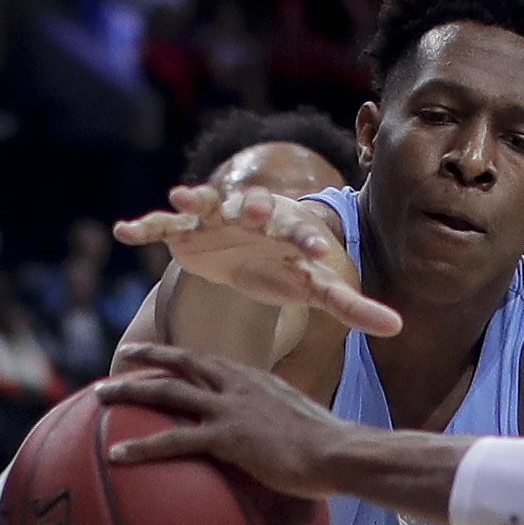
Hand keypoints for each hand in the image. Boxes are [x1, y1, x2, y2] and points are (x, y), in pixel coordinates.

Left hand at [103, 343, 349, 498]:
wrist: (342, 453)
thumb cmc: (331, 450)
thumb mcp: (303, 427)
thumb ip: (281, 427)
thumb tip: (278, 448)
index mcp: (257, 381)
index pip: (212, 361)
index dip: (184, 356)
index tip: (164, 355)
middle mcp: (239, 386)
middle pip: (183, 364)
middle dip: (148, 358)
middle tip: (122, 359)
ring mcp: (230, 409)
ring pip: (168, 393)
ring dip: (130, 392)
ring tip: (99, 397)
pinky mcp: (227, 437)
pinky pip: (174, 440)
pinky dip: (143, 445)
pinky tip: (117, 455)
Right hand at [116, 184, 399, 337]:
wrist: (242, 255)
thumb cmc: (284, 270)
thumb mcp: (315, 289)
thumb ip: (351, 307)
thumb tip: (398, 327)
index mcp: (286, 229)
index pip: (300, 234)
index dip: (305, 242)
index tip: (315, 254)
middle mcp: (250, 215)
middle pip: (252, 207)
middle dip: (251, 206)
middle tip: (252, 209)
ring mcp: (213, 219)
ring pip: (204, 204)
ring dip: (195, 200)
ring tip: (183, 197)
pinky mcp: (182, 229)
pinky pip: (160, 224)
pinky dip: (144, 226)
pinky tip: (124, 232)